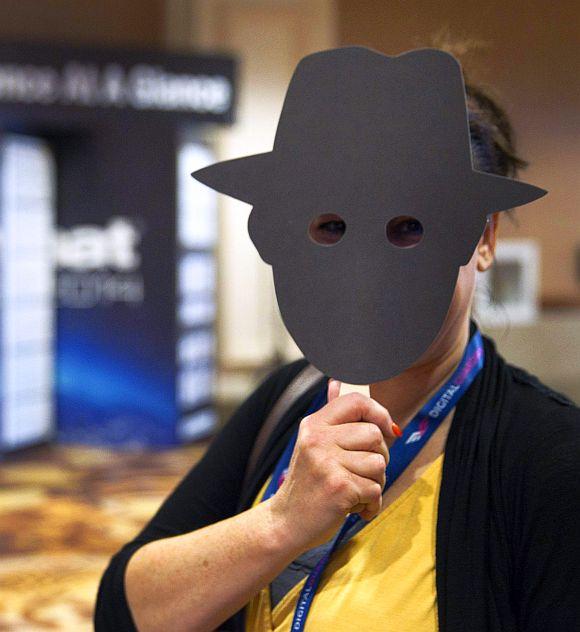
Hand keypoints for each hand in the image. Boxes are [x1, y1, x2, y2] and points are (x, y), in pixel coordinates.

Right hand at [268, 379, 397, 550]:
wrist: (285, 523)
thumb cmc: (306, 484)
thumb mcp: (312, 445)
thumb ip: (331, 417)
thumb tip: (337, 382)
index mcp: (314, 424)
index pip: (356, 401)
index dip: (378, 412)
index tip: (386, 429)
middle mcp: (318, 439)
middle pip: (374, 435)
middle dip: (379, 457)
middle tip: (363, 473)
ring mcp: (327, 462)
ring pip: (379, 464)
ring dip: (375, 484)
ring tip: (355, 492)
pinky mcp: (339, 487)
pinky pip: (376, 490)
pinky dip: (372, 505)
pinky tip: (355, 509)